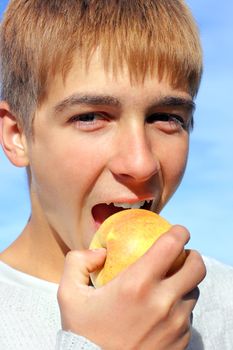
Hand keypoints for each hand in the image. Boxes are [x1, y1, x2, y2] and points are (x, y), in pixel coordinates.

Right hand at [57, 226, 205, 349]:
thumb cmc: (83, 334)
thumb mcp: (69, 295)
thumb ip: (78, 262)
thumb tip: (101, 251)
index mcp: (137, 284)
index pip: (171, 245)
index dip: (179, 232)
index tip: (177, 232)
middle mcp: (162, 302)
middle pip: (196, 267)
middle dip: (191, 256)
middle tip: (180, 256)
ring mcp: (176, 325)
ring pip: (193, 292)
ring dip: (184, 283)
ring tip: (167, 286)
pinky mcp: (181, 343)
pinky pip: (188, 317)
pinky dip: (180, 308)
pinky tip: (162, 313)